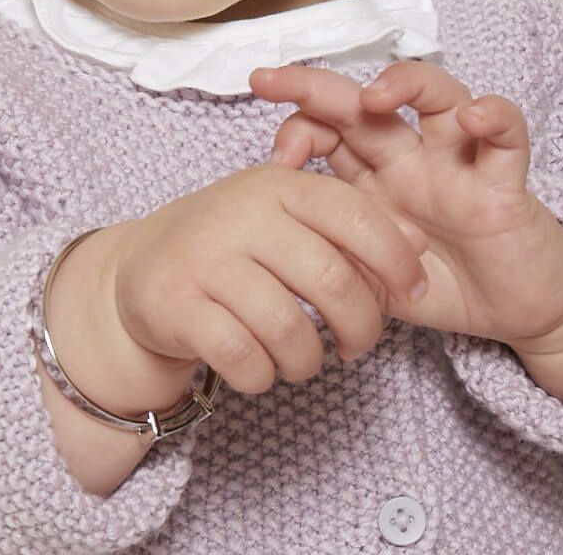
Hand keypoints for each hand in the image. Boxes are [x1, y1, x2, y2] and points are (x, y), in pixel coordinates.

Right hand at [109, 164, 430, 394]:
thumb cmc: (234, 245)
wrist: (141, 266)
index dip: (395, 258)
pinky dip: (262, 376)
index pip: (354, 214)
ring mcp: (204, 258)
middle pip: (330, 278)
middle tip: (357, 345)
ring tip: (304, 360)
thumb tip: (421, 245)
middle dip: (361, 326)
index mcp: (278, 186)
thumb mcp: (291, 219)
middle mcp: (241, 214)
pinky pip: (242, 357)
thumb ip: (355, 225)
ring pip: (288, 327)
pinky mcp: (174, 303)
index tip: (413, 292)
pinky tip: (260, 368)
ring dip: (308, 361)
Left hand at [247, 61, 562, 348]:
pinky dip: (495, 117)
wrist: (519, 311)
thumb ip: (338, 260)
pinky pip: (507, 136)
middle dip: (315, 85)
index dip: (296, 131)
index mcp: (373, 177)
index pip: (327, 132)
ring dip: (407, 82)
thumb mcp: (373, 279)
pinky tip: (473, 118)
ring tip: (376, 94)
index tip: (274, 163)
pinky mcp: (506, 181)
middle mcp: (411, 157)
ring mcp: (458, 161)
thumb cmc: (443, 285)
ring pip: (438, 95)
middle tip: (273, 79)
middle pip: (365, 102)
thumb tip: (288, 250)